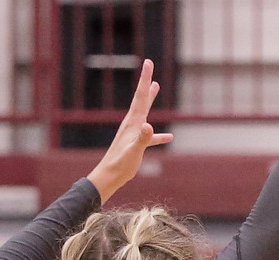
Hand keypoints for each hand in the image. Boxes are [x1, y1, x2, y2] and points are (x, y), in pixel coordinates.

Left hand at [86, 60, 174, 204]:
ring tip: (156, 87)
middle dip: (146, 82)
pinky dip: (159, 135)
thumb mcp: (134, 151)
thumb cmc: (121, 164)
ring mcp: (134, 133)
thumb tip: (149, 126)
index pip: (141, 96)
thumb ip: (143, 138)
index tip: (148, 62)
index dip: (145, 79)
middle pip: (141, 99)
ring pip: (145, 112)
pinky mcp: (136, 144)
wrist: (110, 176)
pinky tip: (168, 137)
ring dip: (150, 99)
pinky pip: (150, 136)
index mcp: (132, 122)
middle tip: (149, 66)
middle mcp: (132, 124)